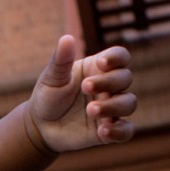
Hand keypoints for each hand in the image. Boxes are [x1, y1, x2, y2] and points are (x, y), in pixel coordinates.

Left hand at [26, 35, 134, 151]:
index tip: (101, 64)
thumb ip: (60, 60)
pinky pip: (126, 131)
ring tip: (89, 111)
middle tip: (85, 87)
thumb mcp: (51, 78)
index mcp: (98, 68)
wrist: (40, 127)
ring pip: (129, 103)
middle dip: (108, 82)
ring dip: (113, 106)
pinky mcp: (109, 130)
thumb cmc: (48, 96)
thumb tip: (66, 38)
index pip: (120, 56)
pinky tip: (103, 132)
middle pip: (125, 78)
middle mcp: (109, 86)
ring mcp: (111, 108)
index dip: (116, 58)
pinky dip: (119, 131)